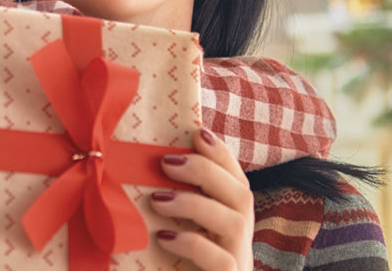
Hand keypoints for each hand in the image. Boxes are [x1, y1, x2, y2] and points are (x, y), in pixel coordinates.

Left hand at [149, 128, 253, 270]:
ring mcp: (238, 260)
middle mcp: (240, 239)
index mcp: (230, 222)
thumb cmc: (178, 264)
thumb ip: (172, 202)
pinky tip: (164, 237)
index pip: (236, 180)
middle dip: (206, 171)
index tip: (197, 133)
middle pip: (242, 195)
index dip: (221, 154)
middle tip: (166, 163)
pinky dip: (192, 244)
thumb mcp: (177, 231)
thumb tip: (149, 166)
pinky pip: (221, 260)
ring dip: (194, 203)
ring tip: (157, 199)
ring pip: (235, 223)